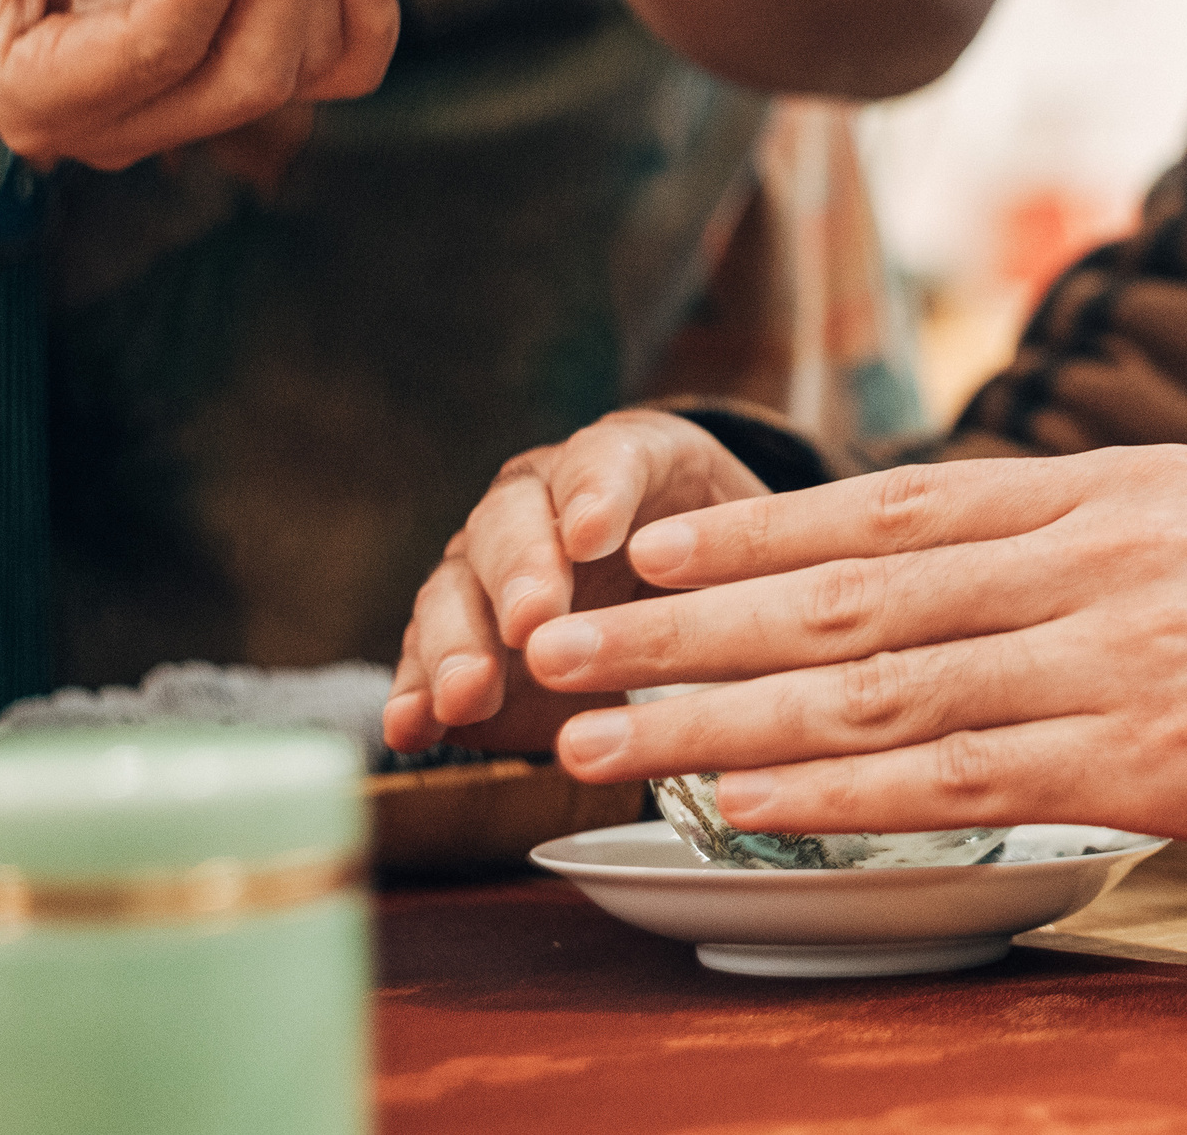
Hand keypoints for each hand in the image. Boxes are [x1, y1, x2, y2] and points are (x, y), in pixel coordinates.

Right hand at [384, 411, 770, 753]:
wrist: (686, 588)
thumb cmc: (731, 560)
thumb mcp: (757, 550)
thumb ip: (756, 571)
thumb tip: (776, 619)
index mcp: (627, 461)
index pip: (607, 458)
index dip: (598, 493)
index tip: (594, 535)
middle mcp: (543, 499)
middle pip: (514, 519)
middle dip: (521, 572)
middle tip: (532, 623)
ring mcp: (491, 563)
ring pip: (457, 586)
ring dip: (458, 642)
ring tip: (468, 693)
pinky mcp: (462, 632)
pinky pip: (427, 655)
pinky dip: (415, 692)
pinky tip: (410, 729)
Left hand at [520, 446, 1186, 856]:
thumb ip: (1104, 540)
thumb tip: (987, 575)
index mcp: (1118, 484)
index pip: (892, 505)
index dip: (750, 538)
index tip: (638, 559)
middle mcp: (1098, 551)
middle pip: (846, 591)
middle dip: (681, 631)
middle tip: (550, 658)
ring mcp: (1127, 652)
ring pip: (876, 687)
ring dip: (716, 720)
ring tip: (592, 747)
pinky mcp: (1170, 758)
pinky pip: (965, 781)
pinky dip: (836, 797)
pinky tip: (744, 813)